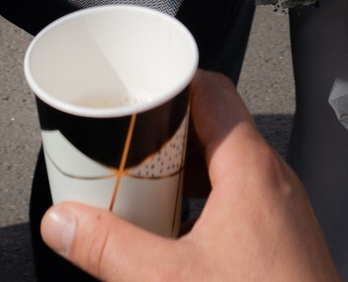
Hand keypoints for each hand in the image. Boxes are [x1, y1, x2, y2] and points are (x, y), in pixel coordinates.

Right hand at [39, 72, 337, 281]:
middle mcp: (274, 181)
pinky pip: (238, 201)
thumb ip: (109, 249)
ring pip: (226, 168)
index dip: (166, 84)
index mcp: (251, 169)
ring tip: (142, 189)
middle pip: (213, 128)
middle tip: (123, 147)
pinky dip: (202, 202)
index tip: (130, 96)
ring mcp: (282, 212)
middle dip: (163, 135)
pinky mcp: (283, 242)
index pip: (210, 90)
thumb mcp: (169, 281)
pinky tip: (177, 234)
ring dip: (181, 172)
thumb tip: (64, 223)